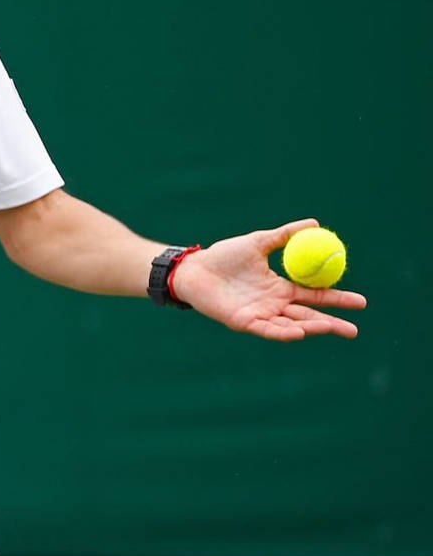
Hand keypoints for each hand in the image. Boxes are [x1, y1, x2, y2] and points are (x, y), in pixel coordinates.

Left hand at [171, 219, 365, 340]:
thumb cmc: (224, 256)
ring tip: (330, 328)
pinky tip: (299, 333)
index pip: (316, 295)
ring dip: (311, 327)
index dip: (338, 299)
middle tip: (355, 330)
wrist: (194, 268)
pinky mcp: (244, 322)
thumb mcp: (258, 242)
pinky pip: (267, 329)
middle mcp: (274, 304)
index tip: (361, 302)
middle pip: (309, 316)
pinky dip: (283, 331)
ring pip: (291, 324)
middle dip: (332, 324)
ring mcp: (260, 314)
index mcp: (281, 287)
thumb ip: (284, 235)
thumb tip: (315, 223)